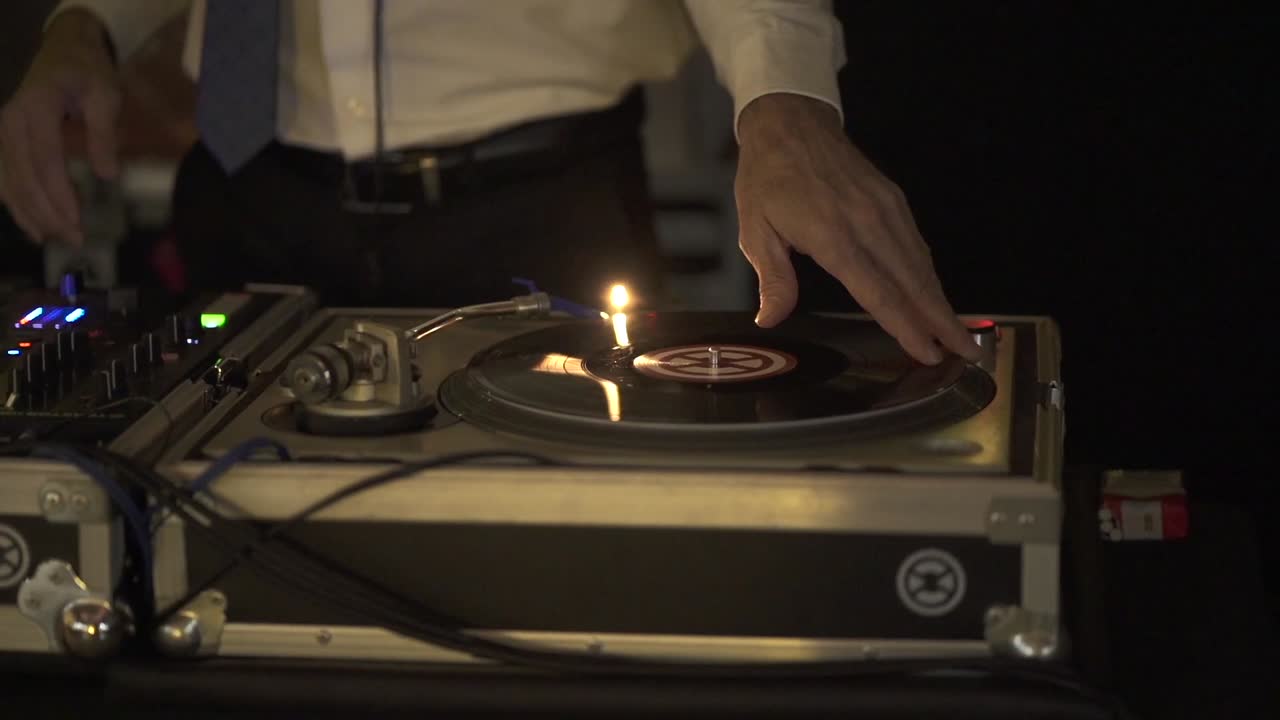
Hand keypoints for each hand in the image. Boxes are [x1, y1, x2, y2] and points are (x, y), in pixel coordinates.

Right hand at [0, 9, 121, 245]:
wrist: (64, 48)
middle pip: (24, 176)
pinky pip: (4, 175)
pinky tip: (33, 225)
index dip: (58, 195)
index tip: (76, 222)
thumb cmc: (88, 72)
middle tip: (75, 239)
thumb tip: (107, 176)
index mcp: (36, 107)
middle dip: (48, 213)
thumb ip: (104, 133)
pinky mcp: (3, 138)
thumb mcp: (106, 95)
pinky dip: (15, 202)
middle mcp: (10, 120)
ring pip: (9, 180)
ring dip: (30, 213)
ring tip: (55, 239)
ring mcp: (2, 129)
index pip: (45, 160)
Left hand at [735, 93, 979, 364]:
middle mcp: (868, 223)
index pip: (877, 292)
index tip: (928, 352)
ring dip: (941, 299)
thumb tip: (770, 319)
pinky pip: (916, 244)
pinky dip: (928, 273)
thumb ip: (772, 278)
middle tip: (965, 352)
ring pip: (920, 264)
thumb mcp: (755, 230)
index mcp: (833, 236)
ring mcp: (885, 209)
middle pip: (912, 282)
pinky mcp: (892, 199)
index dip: (905, 326)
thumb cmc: (768, 178)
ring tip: (958, 331)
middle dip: (941, 320)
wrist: (790, 123)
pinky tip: (933, 294)